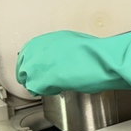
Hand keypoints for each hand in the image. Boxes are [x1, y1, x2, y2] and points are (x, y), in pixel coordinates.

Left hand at [15, 11, 130, 95]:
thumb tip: (61, 60)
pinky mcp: (44, 78)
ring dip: (35, 84)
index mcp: (51, 38)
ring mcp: (41, 63)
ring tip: (48, 88)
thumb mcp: (78, 44)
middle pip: (23, 64)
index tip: (37, 70)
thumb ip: (63, 51)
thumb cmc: (101, 54)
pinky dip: (44, 92)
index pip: (28, 51)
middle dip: (29, 74)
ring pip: (27, 78)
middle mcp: (43, 47)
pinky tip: (55, 90)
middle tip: (39, 83)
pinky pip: (36, 89)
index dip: (32, 63)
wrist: (108, 61)